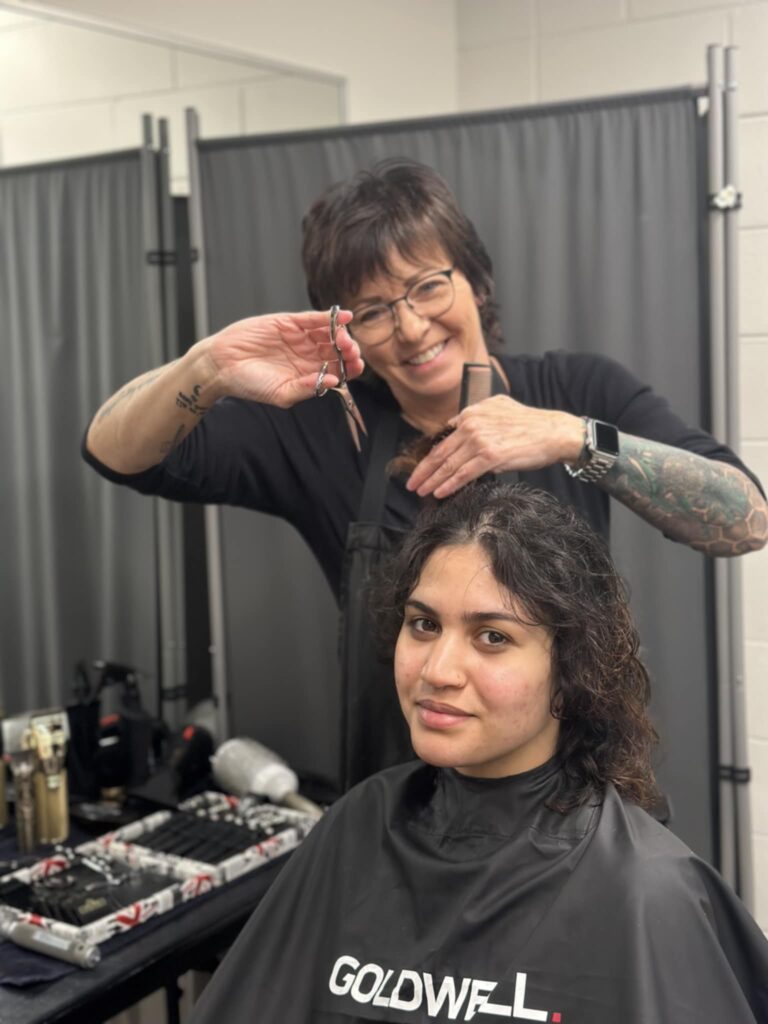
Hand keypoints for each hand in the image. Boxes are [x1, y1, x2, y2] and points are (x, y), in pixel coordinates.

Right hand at [202, 309, 363, 407]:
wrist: (222, 365)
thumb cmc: (249, 384)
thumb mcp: (280, 394)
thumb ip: (307, 388)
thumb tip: (334, 382)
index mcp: (310, 375)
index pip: (339, 371)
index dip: (351, 368)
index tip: (356, 366)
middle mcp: (308, 356)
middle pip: (338, 351)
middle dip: (349, 350)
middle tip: (349, 350)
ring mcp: (300, 338)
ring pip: (329, 334)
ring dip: (341, 334)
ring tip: (344, 338)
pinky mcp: (289, 322)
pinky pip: (314, 319)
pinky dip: (330, 317)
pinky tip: (343, 317)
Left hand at [405, 395, 584, 498]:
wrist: (553, 432)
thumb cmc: (530, 423)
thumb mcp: (499, 406)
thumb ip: (477, 413)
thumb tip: (457, 422)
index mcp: (471, 413)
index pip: (444, 438)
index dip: (430, 456)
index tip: (423, 467)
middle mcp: (471, 425)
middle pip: (440, 453)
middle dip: (423, 471)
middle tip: (412, 483)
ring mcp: (479, 441)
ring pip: (449, 465)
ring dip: (432, 481)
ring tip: (421, 491)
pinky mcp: (490, 456)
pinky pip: (463, 474)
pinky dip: (449, 485)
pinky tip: (439, 493)